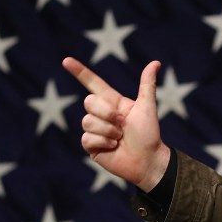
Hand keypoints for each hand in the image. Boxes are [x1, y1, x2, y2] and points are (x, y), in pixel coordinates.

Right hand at [62, 57, 170, 191]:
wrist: (148, 160)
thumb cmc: (149, 134)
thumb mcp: (147, 107)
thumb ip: (147, 85)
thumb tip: (155, 62)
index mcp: (113, 102)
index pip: (93, 84)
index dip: (80, 72)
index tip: (66, 60)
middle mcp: (102, 114)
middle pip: (89, 102)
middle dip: (107, 113)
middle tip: (122, 124)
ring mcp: (95, 130)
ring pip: (87, 121)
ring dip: (108, 130)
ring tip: (120, 138)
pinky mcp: (91, 146)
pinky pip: (87, 138)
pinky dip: (103, 142)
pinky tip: (113, 147)